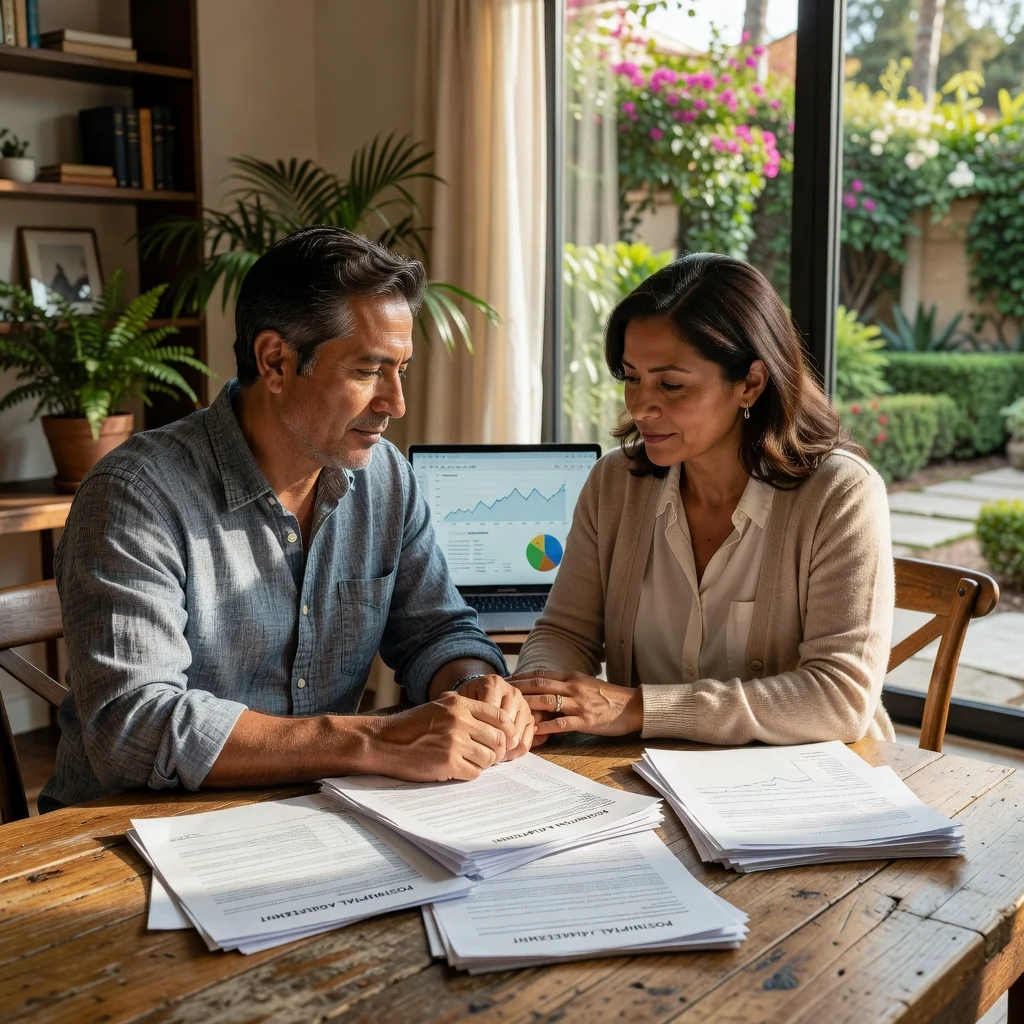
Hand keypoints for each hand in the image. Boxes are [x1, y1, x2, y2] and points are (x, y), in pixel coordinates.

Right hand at [365, 691, 517, 780]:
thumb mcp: (438, 706)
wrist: (384, 742)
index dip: (508, 729)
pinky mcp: (447, 763)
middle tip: (491, 755)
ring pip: (489, 758)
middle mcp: (460, 721)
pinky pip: (474, 773)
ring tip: (472, 762)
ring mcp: (454, 743)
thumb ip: (464, 707)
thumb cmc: (411, 725)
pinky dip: (470, 773)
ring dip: (484, 763)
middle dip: (498, 750)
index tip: (507, 739)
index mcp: (459, 704)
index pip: (499, 716)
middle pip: (498, 739)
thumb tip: (496, 718)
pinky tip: (459, 769)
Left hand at [454, 675, 534, 758]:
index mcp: (493, 683)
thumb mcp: (460, 698)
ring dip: (502, 750)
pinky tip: (500, 755)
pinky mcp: (531, 719)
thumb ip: (452, 699)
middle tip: (479, 754)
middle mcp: (512, 691)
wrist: (483, 698)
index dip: (480, 731)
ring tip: (488, 755)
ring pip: (516, 736)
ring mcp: (524, 705)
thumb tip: (445, 698)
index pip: (490, 712)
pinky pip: (525, 742)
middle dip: (492, 744)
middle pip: (505, 726)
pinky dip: (513, 754)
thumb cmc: (469, 702)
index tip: (470, 742)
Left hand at [513, 672, 643, 737]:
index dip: (521, 676)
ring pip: (548, 701)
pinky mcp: (586, 720)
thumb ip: (566, 686)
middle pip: (539, 685)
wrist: (633, 705)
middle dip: (517, 688)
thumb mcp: (585, 685)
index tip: (505, 680)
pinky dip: (547, 726)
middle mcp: (573, 687)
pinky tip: (534, 731)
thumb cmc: (608, 697)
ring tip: (510, 710)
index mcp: (572, 677)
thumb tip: (545, 690)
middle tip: (499, 692)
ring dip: (527, 705)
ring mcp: (579, 703)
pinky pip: (562, 722)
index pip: (541, 674)